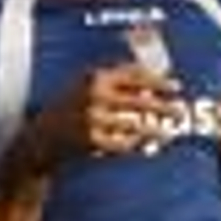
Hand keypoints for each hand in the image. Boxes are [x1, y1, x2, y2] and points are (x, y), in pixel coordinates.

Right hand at [8, 64, 183, 177]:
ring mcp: (93, 118)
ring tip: (169, 132)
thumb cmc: (69, 110)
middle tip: (180, 111)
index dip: (158, 81)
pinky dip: (136, 145)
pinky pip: (123, 144)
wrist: (40, 138)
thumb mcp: (86, 85)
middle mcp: (94, 94)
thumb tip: (151, 79)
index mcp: (95, 76)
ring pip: (135, 125)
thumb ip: (115, 80)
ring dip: (155, 129)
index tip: (176, 87)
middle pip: (140, 100)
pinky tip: (146, 146)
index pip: (135, 74)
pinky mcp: (92, 141)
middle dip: (164, 106)